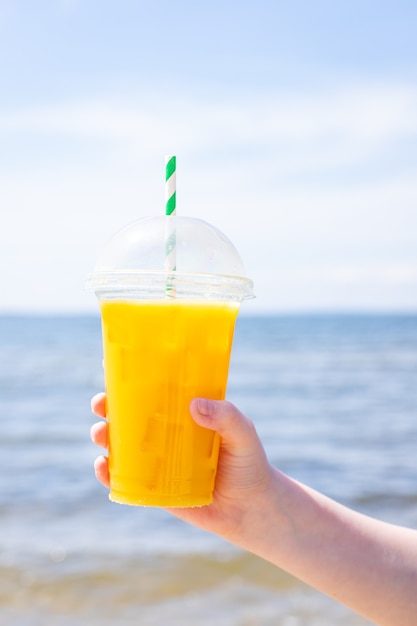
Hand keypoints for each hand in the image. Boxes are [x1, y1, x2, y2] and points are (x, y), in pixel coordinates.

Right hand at [90, 393, 274, 541]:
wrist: (251, 508)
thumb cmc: (248, 463)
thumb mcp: (243, 433)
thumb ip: (226, 417)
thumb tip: (194, 405)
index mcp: (183, 413)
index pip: (154, 390)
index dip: (131, 380)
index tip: (110, 366)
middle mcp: (165, 433)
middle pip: (129, 415)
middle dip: (108, 406)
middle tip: (101, 403)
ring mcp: (156, 461)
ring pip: (120, 444)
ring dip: (103, 435)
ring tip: (102, 433)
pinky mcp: (153, 488)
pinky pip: (123, 479)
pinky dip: (107, 472)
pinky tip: (103, 466)